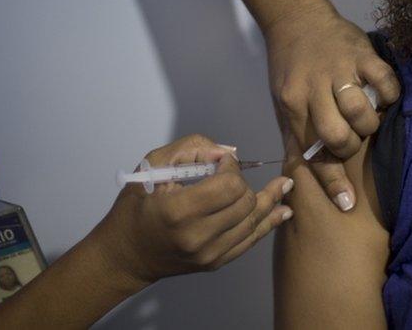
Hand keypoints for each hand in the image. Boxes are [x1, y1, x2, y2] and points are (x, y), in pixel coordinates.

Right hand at [94, 135, 292, 287]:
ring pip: (254, 222)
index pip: (229, 185)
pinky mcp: (216, 262)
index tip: (220, 162)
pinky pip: (250, 241)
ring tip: (285, 185)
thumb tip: (229, 153)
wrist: (126, 254)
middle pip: (245, 203)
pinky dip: (268, 223)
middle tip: (230, 175)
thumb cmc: (136, 205)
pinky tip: (282, 211)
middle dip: (243, 183)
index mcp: (179, 211)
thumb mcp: (153, 165)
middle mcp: (197, 237)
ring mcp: (209, 254)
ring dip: (268, 200)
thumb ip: (192, 148)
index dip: (231, 168)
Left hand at [264, 3, 399, 211]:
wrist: (296, 19)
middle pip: (338, 135)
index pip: (312, 151)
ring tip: (368, 117)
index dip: (331, 181)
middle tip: (354, 138)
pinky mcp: (362, 52)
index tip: (347, 204)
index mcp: (293, 104)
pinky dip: (388, 94)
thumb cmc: (290, 68)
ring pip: (360, 111)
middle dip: (351, 146)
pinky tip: (383, 96)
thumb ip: (296, 136)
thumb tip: (302, 178)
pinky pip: (384, 80)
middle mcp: (314, 88)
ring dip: (370, 122)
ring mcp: (339, 68)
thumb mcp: (284, 103)